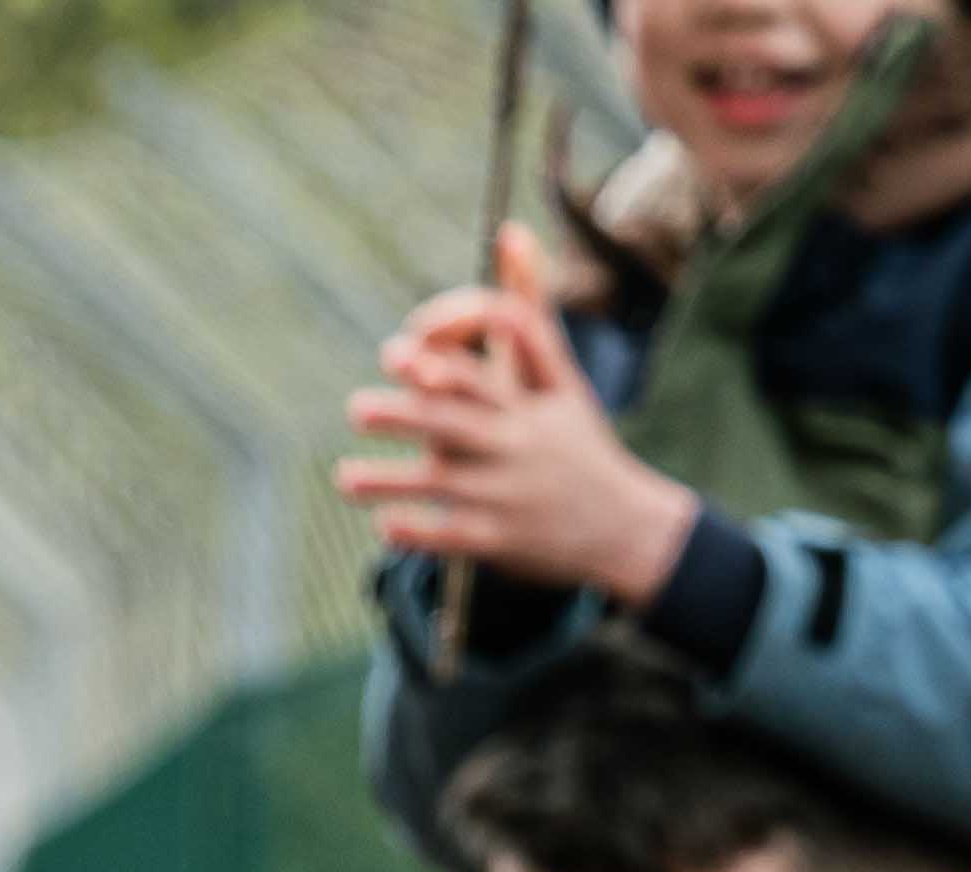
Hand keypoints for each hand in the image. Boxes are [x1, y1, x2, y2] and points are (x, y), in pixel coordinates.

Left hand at [341, 230, 708, 605]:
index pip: (486, 363)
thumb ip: (528, 310)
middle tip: (357, 409)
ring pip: (445, 483)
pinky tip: (385, 525)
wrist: (625, 529)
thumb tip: (509, 230)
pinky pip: (454, 536)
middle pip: (458, 419)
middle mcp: (517, 441)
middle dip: (406, 413)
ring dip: (393, 480)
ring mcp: (509, 494)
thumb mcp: (560, 377)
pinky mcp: (502, 541)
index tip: (399, 349)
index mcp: (529, 399)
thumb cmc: (576, 443)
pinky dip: (421, 532)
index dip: (445, 348)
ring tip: (345, 478)